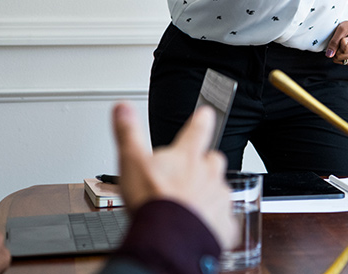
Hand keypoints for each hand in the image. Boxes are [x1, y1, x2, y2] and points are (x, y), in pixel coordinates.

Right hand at [112, 102, 236, 248]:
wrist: (170, 240)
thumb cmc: (153, 202)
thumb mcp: (131, 161)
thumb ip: (128, 133)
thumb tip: (123, 107)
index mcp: (187, 157)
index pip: (198, 129)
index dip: (202, 120)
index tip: (206, 113)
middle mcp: (208, 174)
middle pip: (212, 160)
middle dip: (203, 164)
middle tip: (186, 175)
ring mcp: (219, 198)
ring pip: (218, 190)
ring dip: (206, 195)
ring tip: (187, 206)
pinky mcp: (224, 224)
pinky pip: (223, 220)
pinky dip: (213, 222)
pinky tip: (198, 226)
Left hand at [324, 21, 347, 65]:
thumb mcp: (342, 29)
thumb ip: (334, 41)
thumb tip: (329, 54)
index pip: (344, 48)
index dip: (340, 41)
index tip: (346, 36)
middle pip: (340, 56)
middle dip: (338, 47)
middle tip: (344, 40)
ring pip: (338, 59)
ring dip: (338, 51)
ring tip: (345, 44)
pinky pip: (339, 62)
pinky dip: (339, 55)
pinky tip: (344, 49)